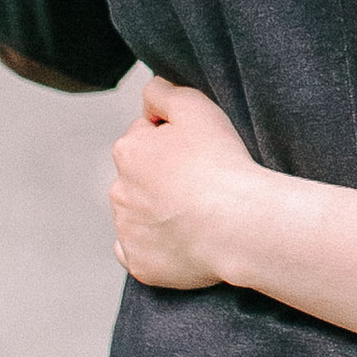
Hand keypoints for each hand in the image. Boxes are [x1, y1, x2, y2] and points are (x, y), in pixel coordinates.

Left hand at [110, 78, 262, 289]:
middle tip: (201, 183)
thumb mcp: (195, 106)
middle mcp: (118, 192)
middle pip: (139, 177)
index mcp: (127, 151)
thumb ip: (163, 91)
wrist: (238, 225)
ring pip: (138, 214)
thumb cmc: (220, 163)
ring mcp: (127, 232)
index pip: (145, 136)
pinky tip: (181, 240)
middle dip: (161, 177)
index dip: (174, 140)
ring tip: (198, 214)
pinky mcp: (140, 265)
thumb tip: (149, 94)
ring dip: (158, 211)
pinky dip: (154, 247)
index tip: (200, 152)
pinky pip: (139, 252)